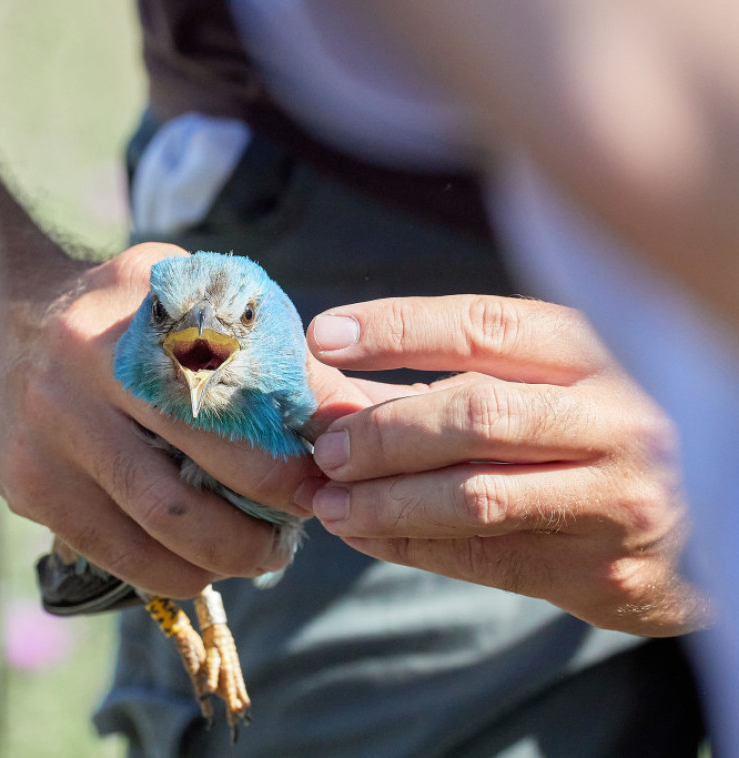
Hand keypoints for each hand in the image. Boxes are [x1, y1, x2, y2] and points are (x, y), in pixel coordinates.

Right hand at [0, 243, 360, 597]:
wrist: (7, 316)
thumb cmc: (128, 318)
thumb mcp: (196, 301)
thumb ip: (271, 351)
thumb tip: (345, 417)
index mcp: (146, 312)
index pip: (239, 388)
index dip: (289, 446)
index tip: (325, 477)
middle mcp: (89, 364)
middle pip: (205, 459)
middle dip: (271, 508)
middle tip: (303, 524)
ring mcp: (49, 428)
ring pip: (161, 523)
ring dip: (228, 554)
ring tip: (261, 554)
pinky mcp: (26, 483)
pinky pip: (115, 553)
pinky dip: (170, 572)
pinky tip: (199, 566)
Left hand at [299, 294, 708, 635]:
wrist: (709, 521)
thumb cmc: (594, 434)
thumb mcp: (539, 383)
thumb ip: (438, 379)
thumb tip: (324, 378)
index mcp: (598, 353)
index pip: (484, 328)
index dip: (396, 329)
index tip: (324, 338)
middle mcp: (619, 419)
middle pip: (474, 416)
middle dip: (382, 433)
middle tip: (327, 448)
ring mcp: (618, 500)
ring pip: (474, 498)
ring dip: (384, 502)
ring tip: (329, 501)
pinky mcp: (605, 572)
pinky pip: (484, 560)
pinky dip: (410, 546)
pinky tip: (367, 535)